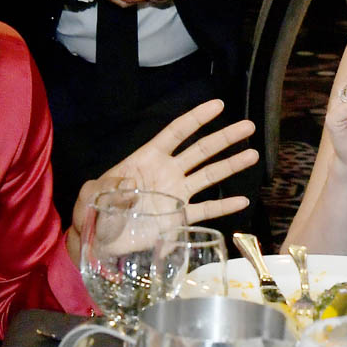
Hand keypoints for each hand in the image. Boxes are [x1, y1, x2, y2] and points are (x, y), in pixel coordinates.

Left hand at [65, 100, 258, 259]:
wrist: (99, 241)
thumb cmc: (94, 212)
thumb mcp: (94, 194)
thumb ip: (110, 186)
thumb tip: (131, 186)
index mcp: (148, 158)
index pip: (176, 133)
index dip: (197, 118)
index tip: (218, 105)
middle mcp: (168, 172)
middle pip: (201, 150)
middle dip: (224, 137)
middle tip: (248, 126)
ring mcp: (176, 194)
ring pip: (209, 176)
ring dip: (230, 166)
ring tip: (253, 155)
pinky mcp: (179, 219)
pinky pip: (205, 211)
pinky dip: (223, 207)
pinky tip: (243, 201)